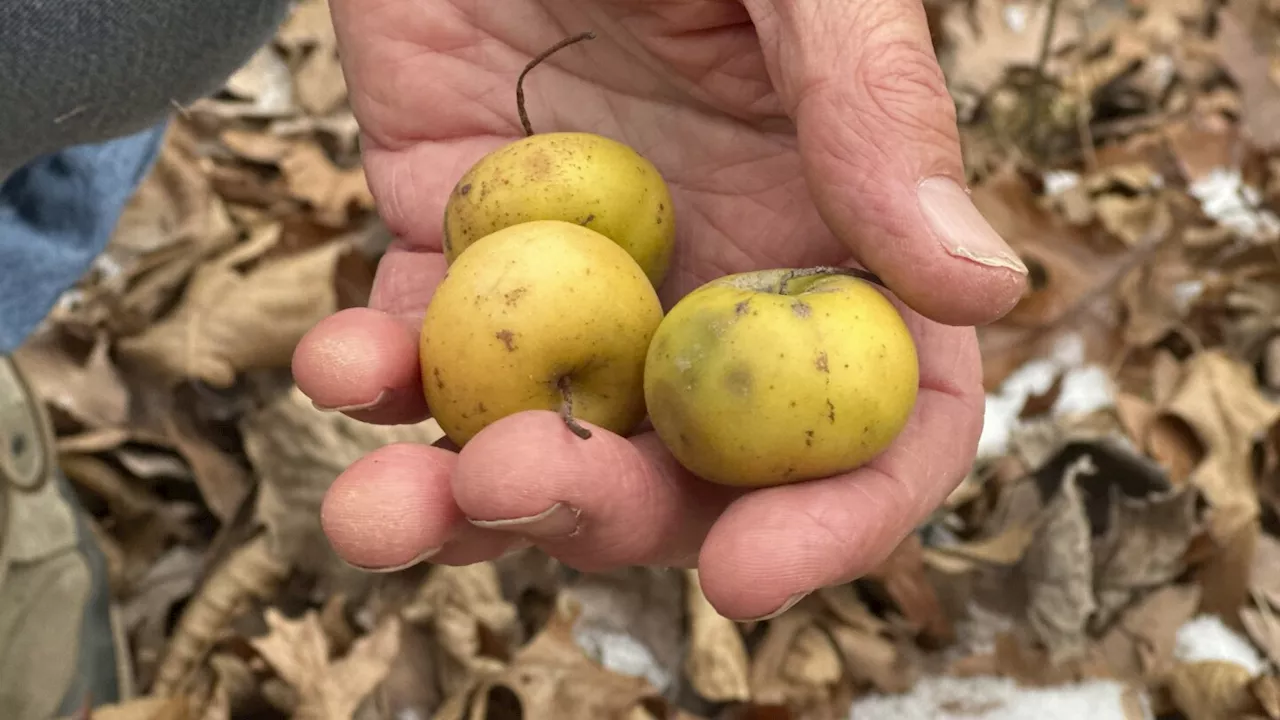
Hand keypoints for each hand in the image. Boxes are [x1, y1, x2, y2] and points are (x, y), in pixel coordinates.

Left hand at [292, 0, 1027, 619]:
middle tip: (518, 487)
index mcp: (829, 232)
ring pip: (540, 435)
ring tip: (383, 508)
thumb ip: (874, 114)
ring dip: (455, 498)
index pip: (881, 420)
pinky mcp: (452, 235)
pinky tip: (337, 365)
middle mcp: (713, 280)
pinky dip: (371, 379)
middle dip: (605, 516)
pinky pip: (416, 345)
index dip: (837, 518)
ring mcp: (577, 274)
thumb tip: (981, 290)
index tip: (747, 575)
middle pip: (690, 470)